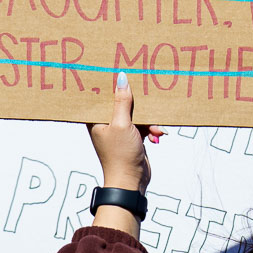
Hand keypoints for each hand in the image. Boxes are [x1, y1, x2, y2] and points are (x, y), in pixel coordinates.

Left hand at [86, 73, 164, 193]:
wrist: (131, 180)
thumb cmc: (120, 155)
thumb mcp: (122, 124)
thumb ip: (122, 101)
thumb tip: (121, 79)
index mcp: (96, 120)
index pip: (100, 96)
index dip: (109, 84)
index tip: (118, 71)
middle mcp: (106, 123)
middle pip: (121, 103)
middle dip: (136, 103)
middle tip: (146, 91)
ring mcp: (119, 130)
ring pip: (135, 114)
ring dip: (148, 120)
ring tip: (154, 129)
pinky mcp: (132, 137)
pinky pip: (143, 125)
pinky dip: (151, 129)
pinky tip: (157, 135)